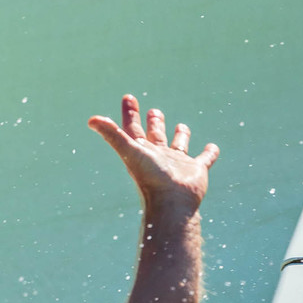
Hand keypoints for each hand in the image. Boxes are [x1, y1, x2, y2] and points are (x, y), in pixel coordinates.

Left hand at [89, 94, 217, 212]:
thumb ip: (112, 135)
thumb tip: (91, 120)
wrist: (172, 204)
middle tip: (152, 111)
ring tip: (181, 126)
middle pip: (155, 136)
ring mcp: (178, 164)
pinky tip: (211, 148)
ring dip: (181, 136)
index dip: (129, 114)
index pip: (132, 129)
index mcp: (142, 152)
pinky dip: (209, 153)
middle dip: (154, 123)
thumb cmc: (151, 178)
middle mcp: (159, 157)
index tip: (128, 98)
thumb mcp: (130, 152)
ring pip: (179, 146)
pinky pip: (205, 159)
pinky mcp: (197, 170)